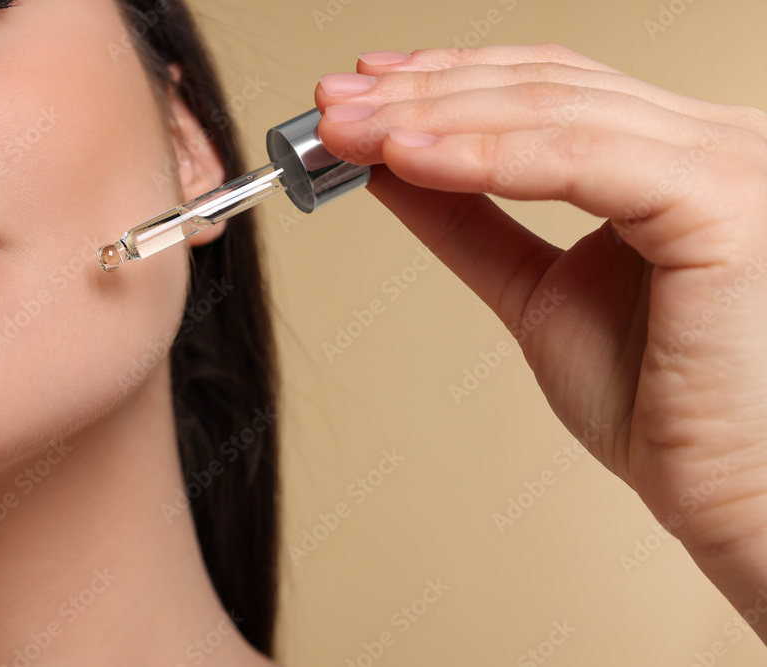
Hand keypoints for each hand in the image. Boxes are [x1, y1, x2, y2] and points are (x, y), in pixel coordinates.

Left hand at [315, 44, 766, 637]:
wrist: (728, 495)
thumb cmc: (663, 409)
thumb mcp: (538, 294)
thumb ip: (472, 223)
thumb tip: (394, 171)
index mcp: (675, 161)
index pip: (547, 89)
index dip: (447, 80)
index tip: (362, 94)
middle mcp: (711, 144)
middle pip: (540, 86)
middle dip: (419, 92)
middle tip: (331, 107)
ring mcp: (725, 163)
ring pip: (547, 110)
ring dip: (429, 115)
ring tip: (346, 131)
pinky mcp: (720, 202)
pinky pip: (575, 160)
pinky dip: (480, 156)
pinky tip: (405, 157)